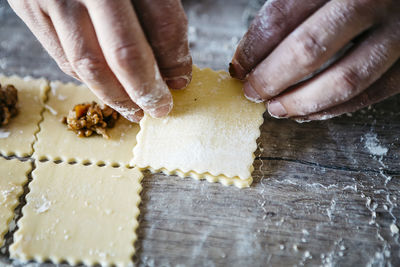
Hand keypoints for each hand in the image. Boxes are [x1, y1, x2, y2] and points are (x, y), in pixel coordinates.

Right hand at [9, 0, 191, 121]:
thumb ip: (160, 15)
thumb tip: (174, 72)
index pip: (162, 24)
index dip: (175, 61)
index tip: (180, 82)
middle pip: (123, 53)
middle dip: (146, 89)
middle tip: (160, 108)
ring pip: (89, 65)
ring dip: (117, 96)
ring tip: (134, 109)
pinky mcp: (27, 7)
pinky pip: (64, 58)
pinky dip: (90, 79)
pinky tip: (107, 87)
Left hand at [230, 0, 399, 120]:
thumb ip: (291, 8)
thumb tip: (252, 54)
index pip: (282, 16)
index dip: (253, 48)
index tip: (239, 67)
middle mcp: (370, 1)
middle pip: (308, 49)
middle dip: (271, 78)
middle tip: (252, 92)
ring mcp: (397, 33)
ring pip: (344, 79)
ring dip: (302, 101)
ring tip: (276, 108)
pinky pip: (373, 92)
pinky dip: (336, 109)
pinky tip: (310, 112)